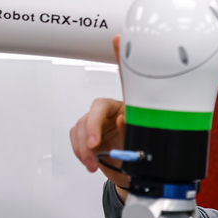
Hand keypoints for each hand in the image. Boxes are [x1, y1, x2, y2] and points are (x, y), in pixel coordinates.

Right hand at [68, 37, 129, 193]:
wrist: (131, 178)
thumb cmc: (141, 159)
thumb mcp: (143, 149)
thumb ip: (132, 131)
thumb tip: (122, 119)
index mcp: (133, 109)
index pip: (128, 80)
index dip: (121, 57)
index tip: (117, 40)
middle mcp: (114, 111)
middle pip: (96, 108)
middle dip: (91, 127)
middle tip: (93, 146)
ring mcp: (99, 121)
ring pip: (82, 125)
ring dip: (84, 147)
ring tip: (94, 164)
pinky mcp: (87, 132)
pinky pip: (75, 136)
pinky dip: (79, 150)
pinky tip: (89, 161)